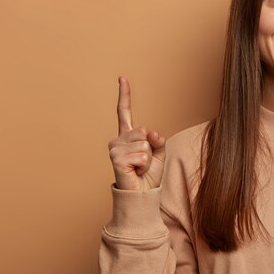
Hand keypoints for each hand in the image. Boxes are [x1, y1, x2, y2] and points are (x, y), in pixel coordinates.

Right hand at [107, 76, 165, 190]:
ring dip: (147, 158)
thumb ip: (157, 139)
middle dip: (150, 147)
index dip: (125, 94)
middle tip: (142, 162)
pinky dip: (144, 165)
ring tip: (138, 168)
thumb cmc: (148, 176)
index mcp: (128, 136)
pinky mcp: (115, 158)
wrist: (141, 195)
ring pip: (144, 143)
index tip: (122, 77)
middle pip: (143, 131)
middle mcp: (118, 140)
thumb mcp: (159, 153)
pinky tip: (135, 172)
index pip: (125, 111)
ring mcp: (115, 148)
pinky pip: (142, 154)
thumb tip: (151, 133)